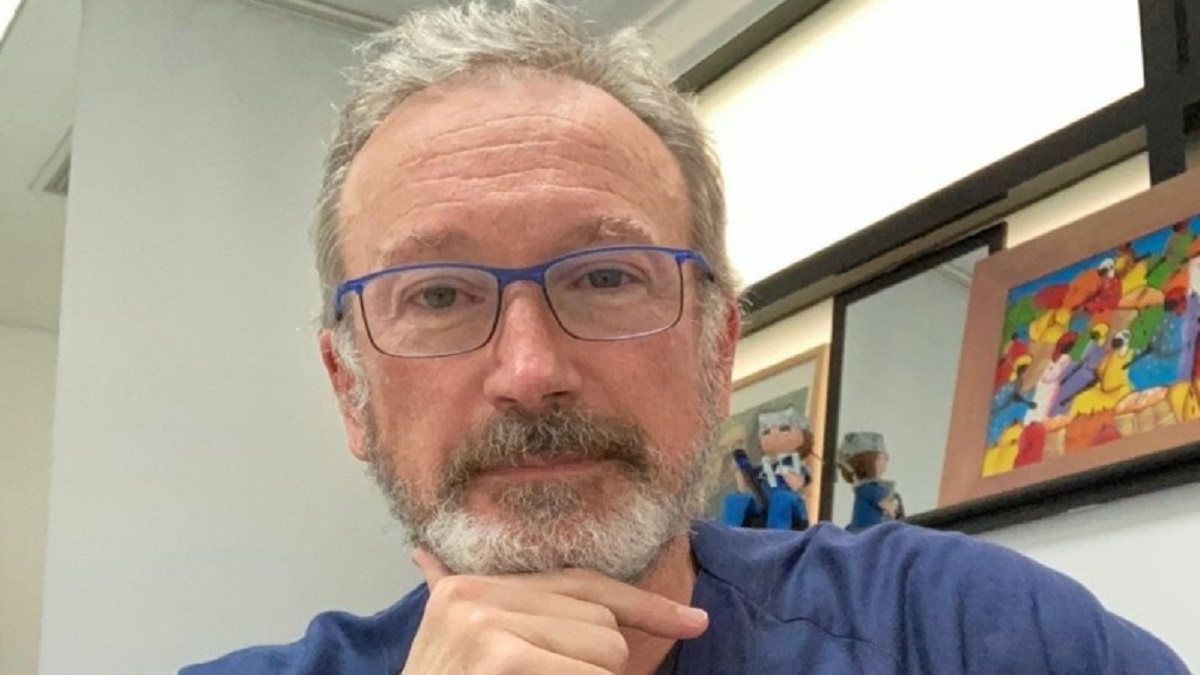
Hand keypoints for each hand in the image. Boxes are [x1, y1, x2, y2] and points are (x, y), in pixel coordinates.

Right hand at [400, 548, 707, 674]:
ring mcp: (485, 624)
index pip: (581, 582)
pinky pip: (588, 672)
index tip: (694, 623)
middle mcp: (476, 594)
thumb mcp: (454, 644)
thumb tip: (422, 551)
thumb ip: (455, 594)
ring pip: (605, 648)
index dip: (643, 605)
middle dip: (602, 664)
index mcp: (471, 586)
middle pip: (600, 618)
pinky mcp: (500, 657)